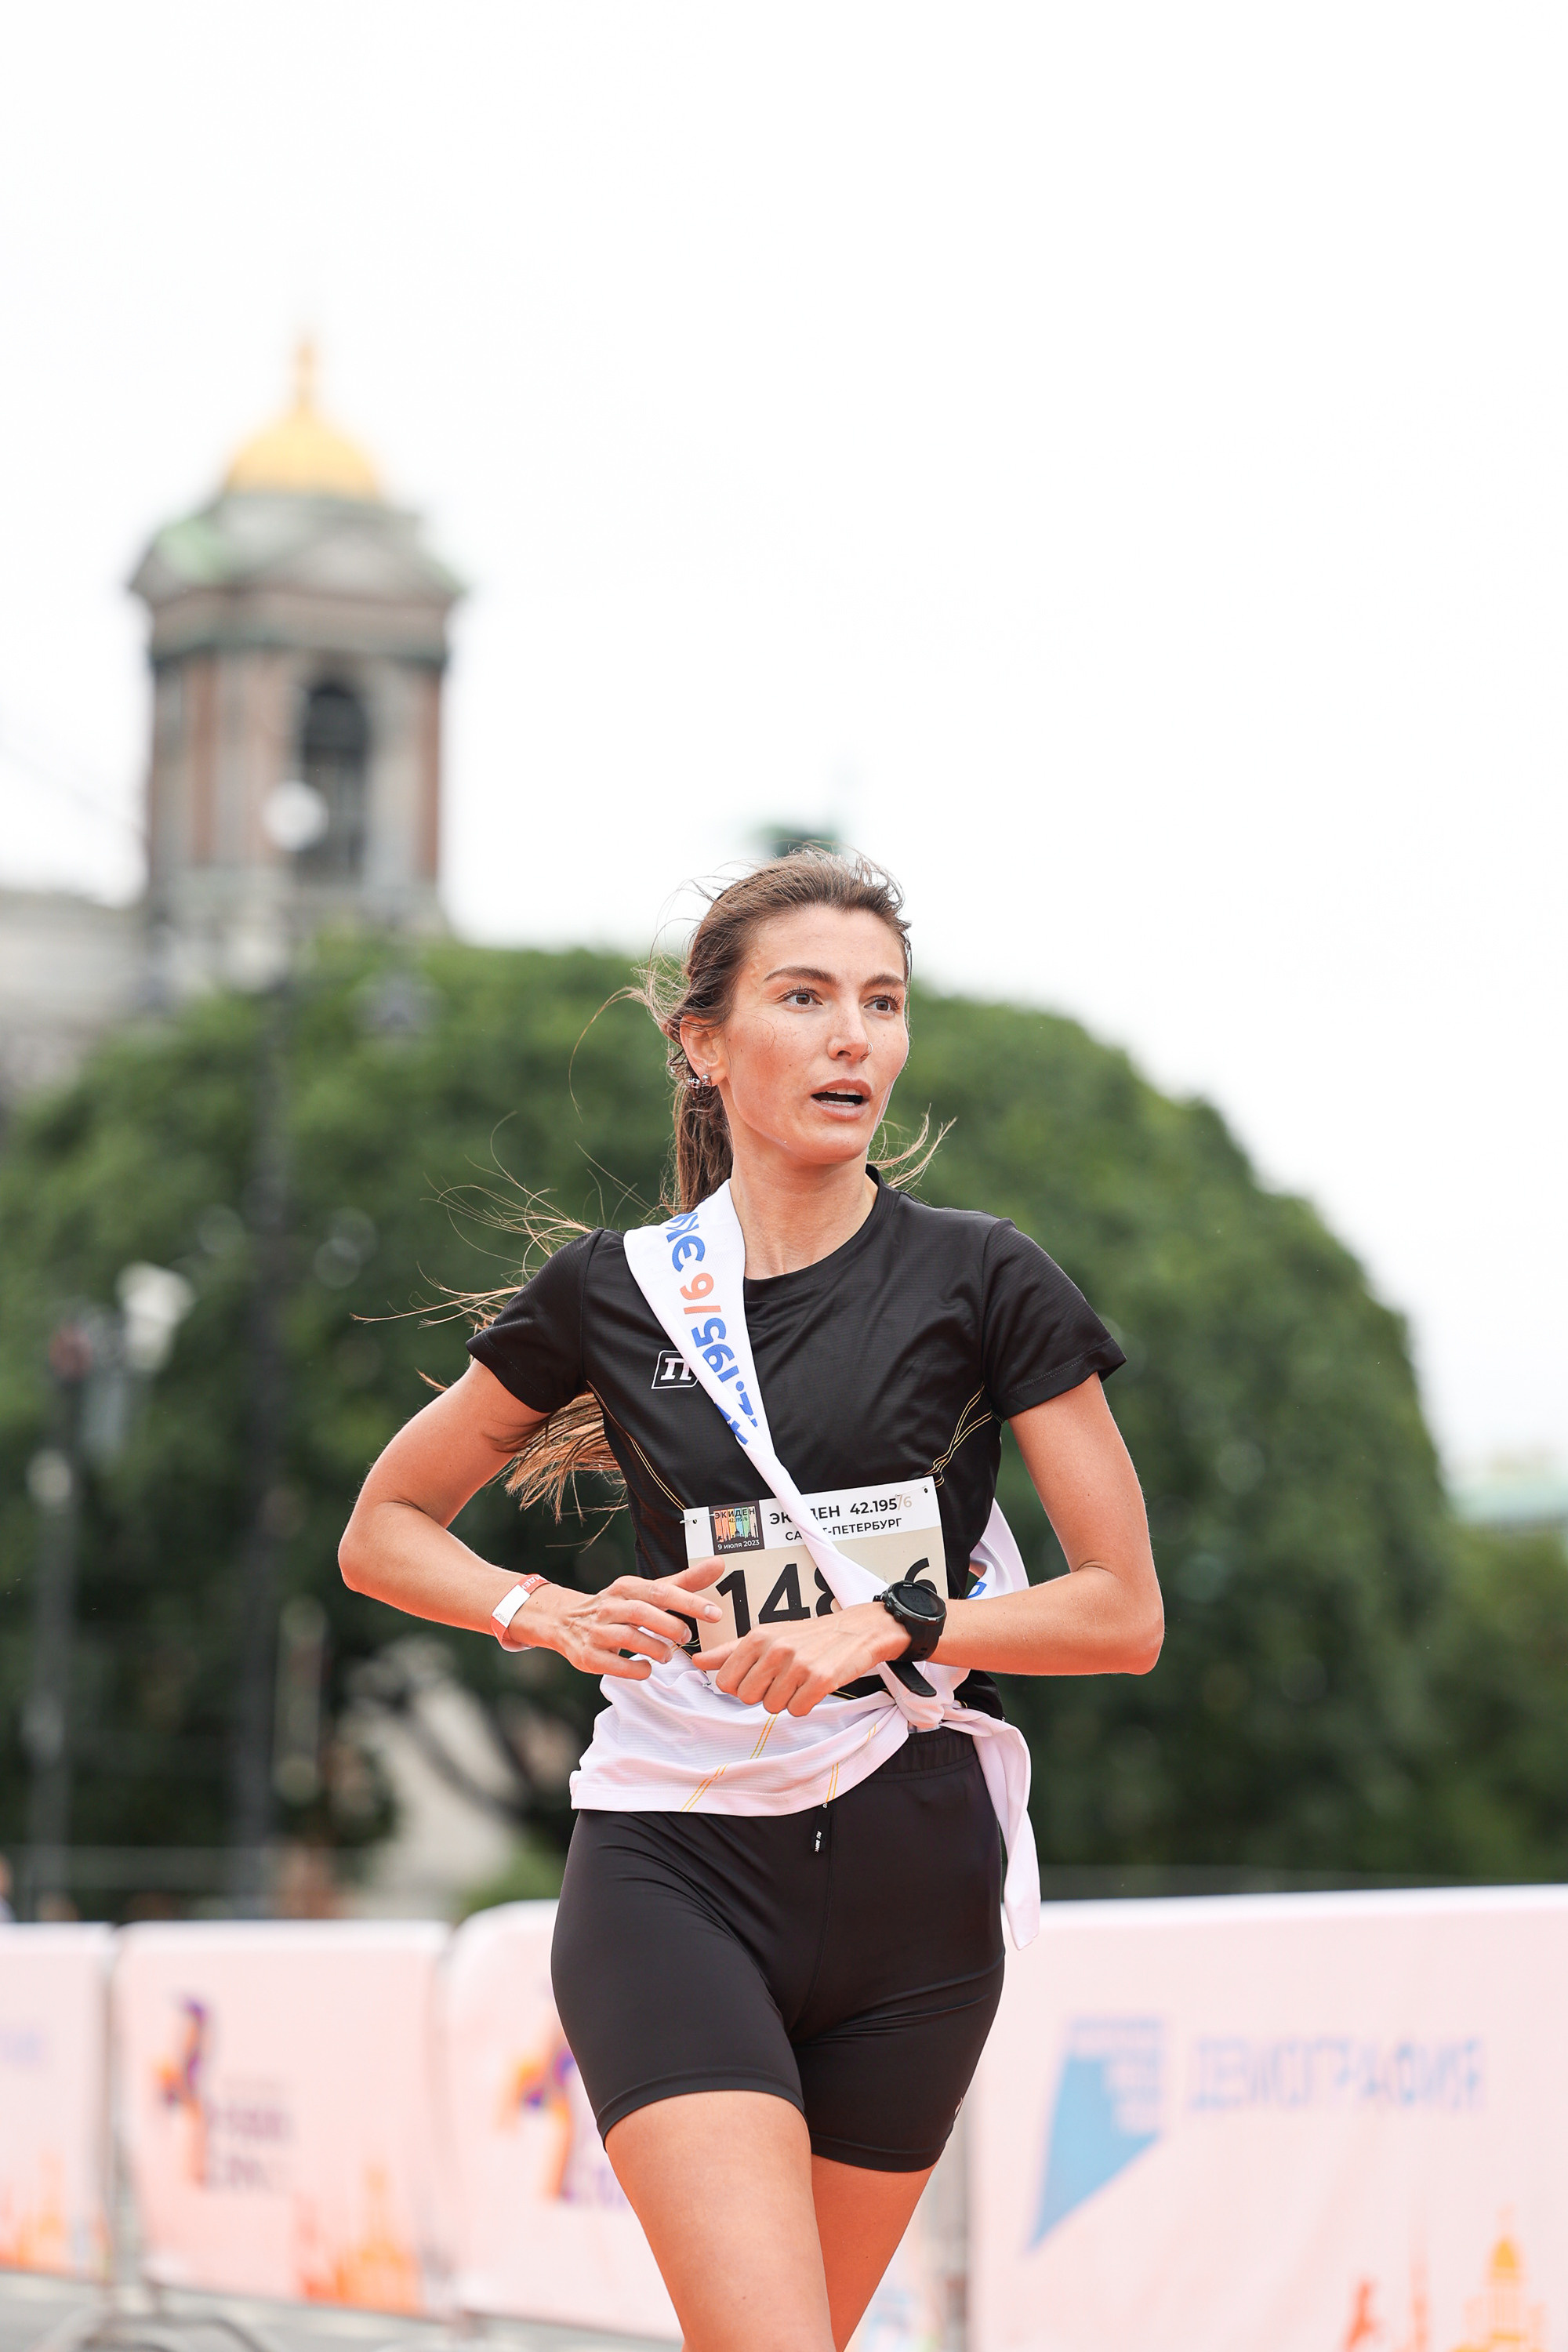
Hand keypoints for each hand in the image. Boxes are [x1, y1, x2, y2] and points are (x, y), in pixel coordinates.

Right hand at [524, 1560, 724, 1678]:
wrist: (564, 1620)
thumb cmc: (617, 1606)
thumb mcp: (647, 1591)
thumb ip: (683, 1582)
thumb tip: (718, 1565)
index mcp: (626, 1587)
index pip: (661, 1591)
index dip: (689, 1602)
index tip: (715, 1613)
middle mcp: (610, 1606)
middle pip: (643, 1613)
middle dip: (671, 1626)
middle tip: (686, 1637)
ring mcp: (596, 1631)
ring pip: (629, 1638)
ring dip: (656, 1648)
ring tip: (668, 1654)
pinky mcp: (588, 1655)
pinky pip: (614, 1664)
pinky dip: (636, 1668)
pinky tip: (647, 1667)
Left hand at [694, 1599, 908, 1717]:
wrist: (856, 1631)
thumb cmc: (806, 1636)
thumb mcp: (767, 1636)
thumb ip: (730, 1651)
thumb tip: (697, 1661)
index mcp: (757, 1638)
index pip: (725, 1682)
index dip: (741, 1686)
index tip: (760, 1676)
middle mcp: (774, 1649)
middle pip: (747, 1698)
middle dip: (763, 1694)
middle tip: (783, 1678)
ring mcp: (798, 1664)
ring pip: (772, 1707)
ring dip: (786, 1700)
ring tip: (801, 1679)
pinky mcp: (820, 1679)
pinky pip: (797, 1711)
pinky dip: (806, 1704)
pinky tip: (814, 1686)